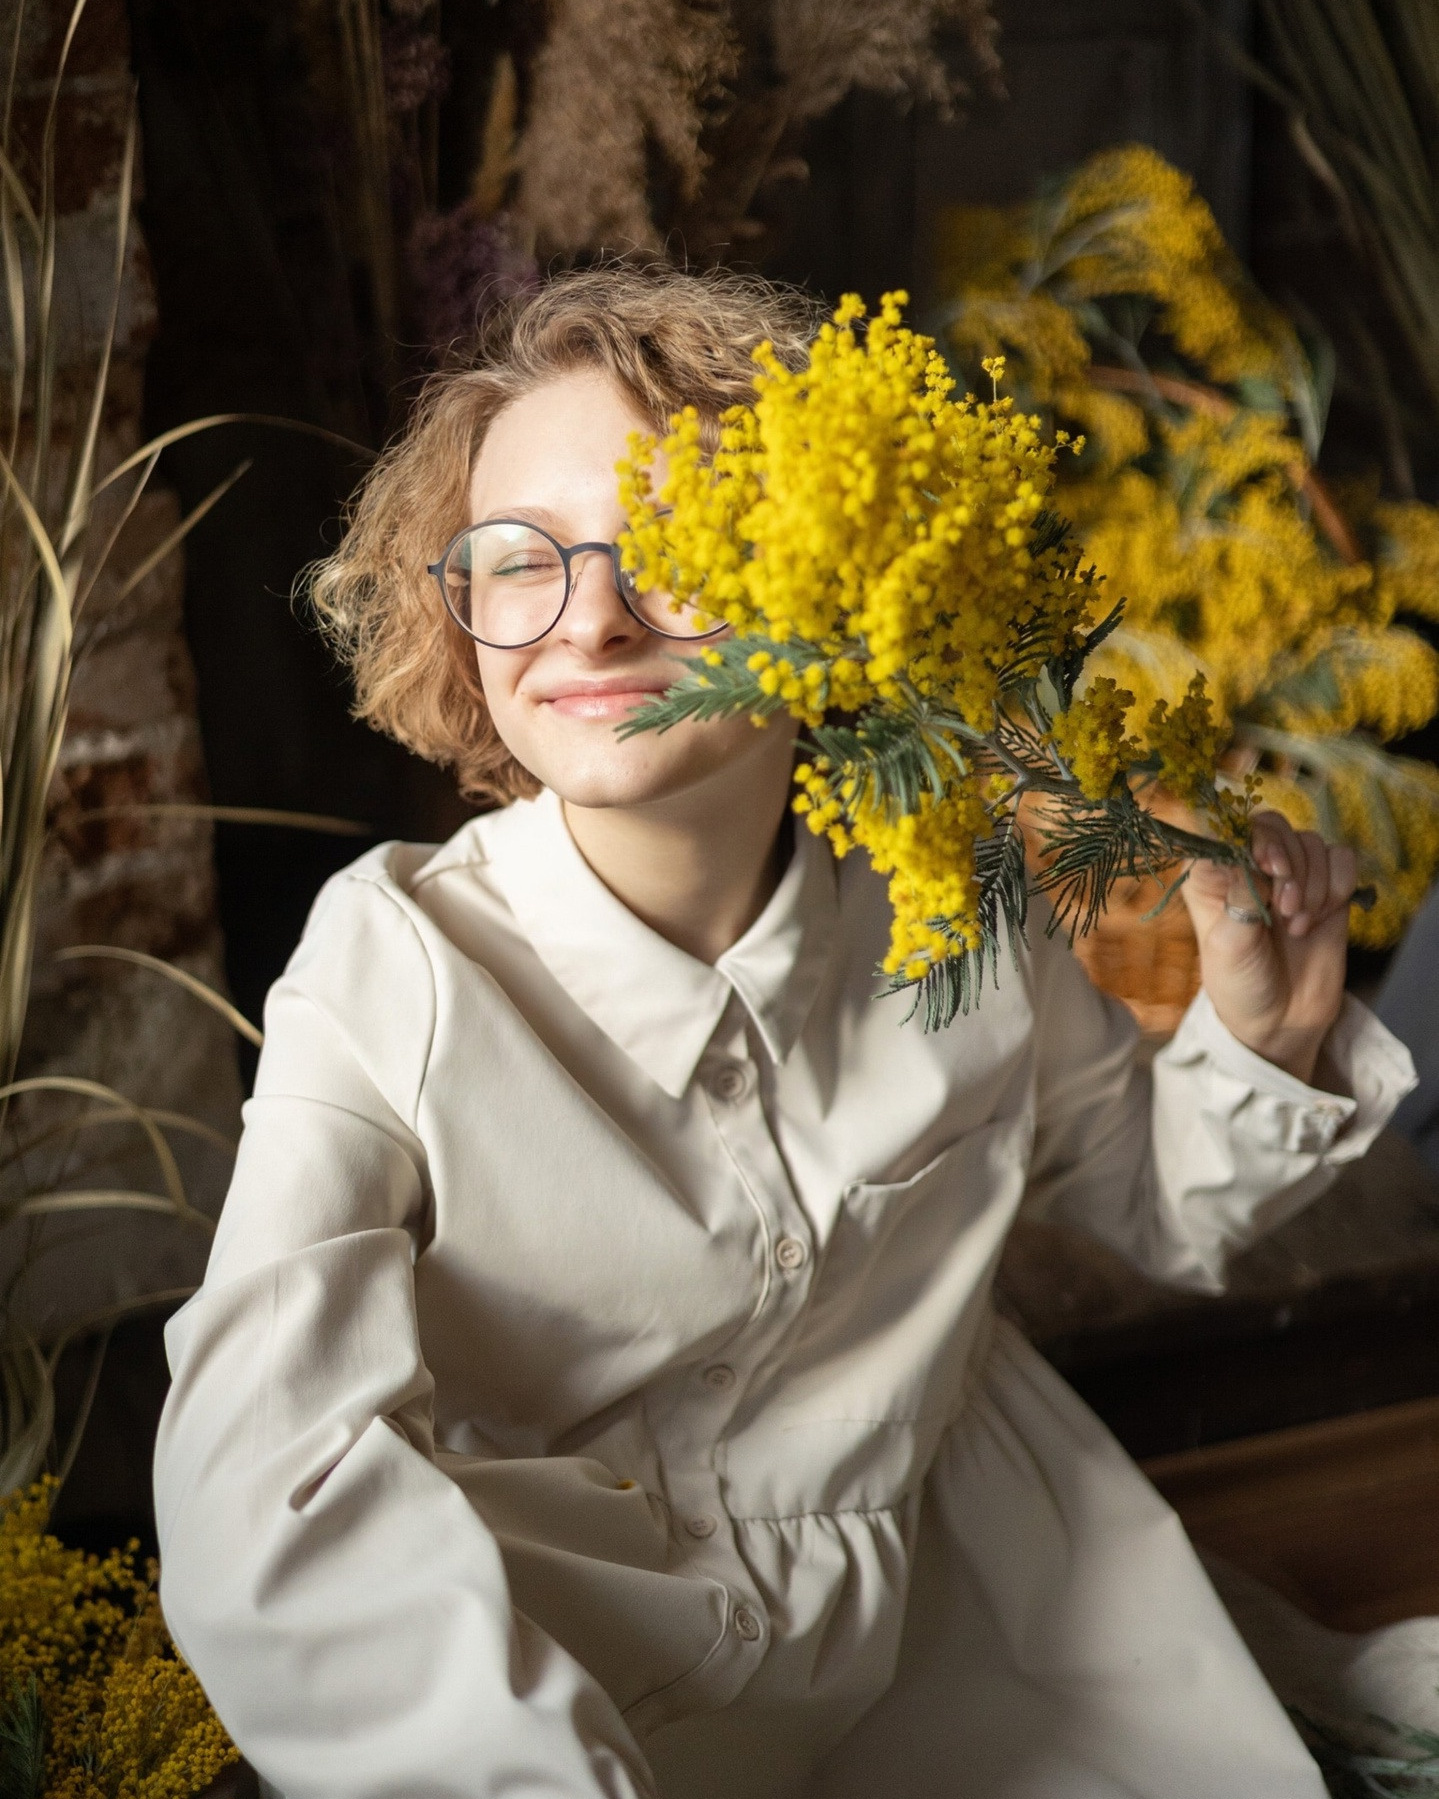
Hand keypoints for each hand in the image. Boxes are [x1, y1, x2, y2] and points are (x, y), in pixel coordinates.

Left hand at [1180, 811, 1355, 1085]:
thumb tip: (1251, 857)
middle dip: (1288, 863)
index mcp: (1211, 873)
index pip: (1230, 826)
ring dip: (1312, 882)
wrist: (1281, 1020)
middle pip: (1274, 826)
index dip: (1255, 840)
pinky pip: (1342, 859)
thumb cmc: (1241, 984)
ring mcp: (1289, 874)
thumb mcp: (1230, 944)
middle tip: (1285, 908)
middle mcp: (1248, 865)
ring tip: (1297, 925)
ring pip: (1311, 842)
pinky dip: (1337, 885)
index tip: (1268, 868)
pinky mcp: (1325, 887)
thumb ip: (1241, 898)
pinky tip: (1319, 919)